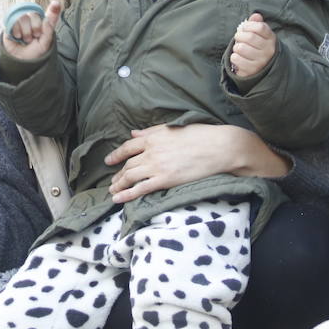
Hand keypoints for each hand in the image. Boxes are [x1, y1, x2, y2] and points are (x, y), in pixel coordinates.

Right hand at [2, 0, 61, 61]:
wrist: (19, 60)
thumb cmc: (33, 52)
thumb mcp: (45, 44)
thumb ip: (48, 31)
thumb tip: (46, 19)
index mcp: (43, 24)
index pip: (49, 14)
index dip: (53, 8)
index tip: (56, 3)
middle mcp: (33, 20)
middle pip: (35, 13)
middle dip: (36, 27)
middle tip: (34, 37)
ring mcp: (21, 20)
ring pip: (24, 16)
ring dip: (26, 31)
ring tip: (25, 39)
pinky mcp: (11, 23)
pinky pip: (14, 19)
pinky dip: (17, 30)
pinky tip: (18, 36)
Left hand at [105, 123, 289, 202]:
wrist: (218, 147)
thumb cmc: (200, 135)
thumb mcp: (172, 128)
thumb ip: (151, 131)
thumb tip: (133, 133)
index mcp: (153, 137)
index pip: (127, 147)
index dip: (116, 155)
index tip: (109, 161)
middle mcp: (151, 151)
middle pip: (128, 164)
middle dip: (118, 174)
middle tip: (112, 182)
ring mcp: (157, 166)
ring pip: (130, 176)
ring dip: (119, 185)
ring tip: (113, 191)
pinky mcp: (165, 180)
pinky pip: (140, 189)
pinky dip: (126, 194)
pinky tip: (118, 199)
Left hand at [230, 12, 275, 76]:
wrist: (262, 69)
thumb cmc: (258, 47)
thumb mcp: (261, 35)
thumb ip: (257, 23)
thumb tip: (255, 15)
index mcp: (271, 39)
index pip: (260, 27)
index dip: (249, 25)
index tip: (245, 28)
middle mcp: (268, 50)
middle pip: (249, 37)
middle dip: (239, 35)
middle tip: (238, 37)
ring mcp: (261, 61)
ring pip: (241, 48)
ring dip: (236, 47)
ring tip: (240, 49)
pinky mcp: (252, 70)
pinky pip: (236, 59)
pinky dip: (234, 57)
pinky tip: (239, 58)